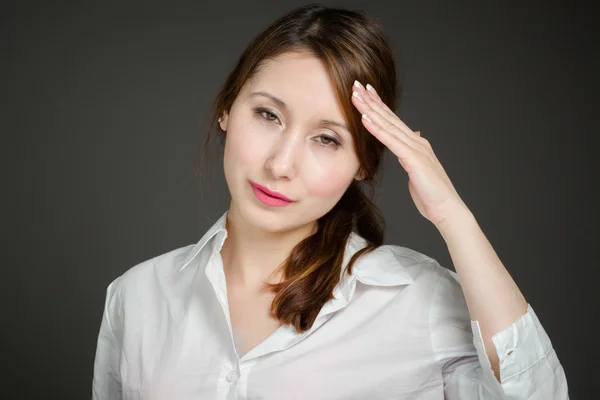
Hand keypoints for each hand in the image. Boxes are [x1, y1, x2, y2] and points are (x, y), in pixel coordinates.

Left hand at [351, 80, 469, 227]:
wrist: (446, 208)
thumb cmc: (431, 194)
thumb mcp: (417, 170)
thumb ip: (411, 155)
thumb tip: (410, 142)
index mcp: (416, 144)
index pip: (393, 121)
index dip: (379, 105)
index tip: (366, 92)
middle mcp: (417, 141)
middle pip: (389, 118)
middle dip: (372, 101)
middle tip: (356, 85)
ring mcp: (416, 149)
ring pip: (388, 125)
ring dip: (370, 110)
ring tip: (356, 97)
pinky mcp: (414, 159)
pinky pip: (391, 141)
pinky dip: (377, 129)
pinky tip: (365, 119)